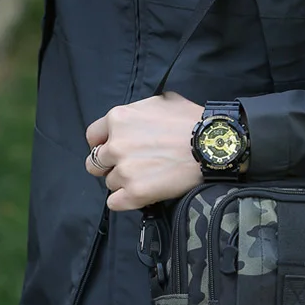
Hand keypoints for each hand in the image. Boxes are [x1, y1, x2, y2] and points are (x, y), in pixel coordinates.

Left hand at [84, 92, 203, 211]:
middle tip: (131, 166)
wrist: (213, 145)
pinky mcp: (135, 193)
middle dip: (109, 165)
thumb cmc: (191, 120)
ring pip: (109, 183)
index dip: (102, 144)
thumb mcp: (161, 101)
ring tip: (147, 177)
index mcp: (118, 118)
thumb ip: (138, 111)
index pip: (92, 137)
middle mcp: (116, 144)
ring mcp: (125, 170)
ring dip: (124, 182)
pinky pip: (114, 203)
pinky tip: (141, 194)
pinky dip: (125, 200)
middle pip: (95, 163)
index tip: (113, 150)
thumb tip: (133, 119)